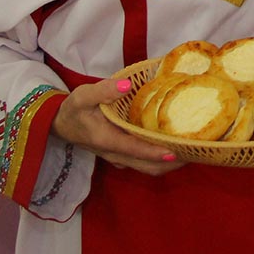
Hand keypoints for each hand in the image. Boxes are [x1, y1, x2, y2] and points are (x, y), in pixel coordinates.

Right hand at [52, 78, 184, 175]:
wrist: (59, 124)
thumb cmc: (74, 109)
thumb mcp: (84, 95)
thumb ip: (104, 90)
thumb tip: (127, 86)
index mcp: (107, 140)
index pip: (136, 150)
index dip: (156, 153)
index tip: (177, 152)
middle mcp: (115, 153)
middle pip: (147, 166)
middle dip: (170, 163)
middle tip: (194, 152)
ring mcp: (118, 157)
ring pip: (146, 168)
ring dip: (167, 164)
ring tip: (190, 151)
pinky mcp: (121, 155)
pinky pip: (143, 163)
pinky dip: (159, 160)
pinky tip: (173, 146)